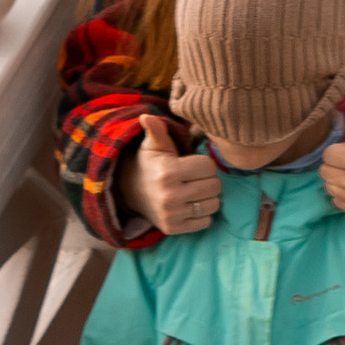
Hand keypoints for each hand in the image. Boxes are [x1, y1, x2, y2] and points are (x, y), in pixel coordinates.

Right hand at [122, 109, 220, 236]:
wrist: (130, 191)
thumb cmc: (150, 164)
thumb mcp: (153, 145)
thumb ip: (156, 130)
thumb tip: (146, 116)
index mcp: (169, 171)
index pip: (209, 167)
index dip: (203, 164)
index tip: (192, 164)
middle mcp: (170, 195)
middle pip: (214, 186)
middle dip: (208, 180)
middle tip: (195, 178)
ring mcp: (172, 214)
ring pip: (213, 205)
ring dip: (208, 197)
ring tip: (195, 191)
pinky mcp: (173, 228)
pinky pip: (206, 222)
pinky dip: (203, 214)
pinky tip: (191, 205)